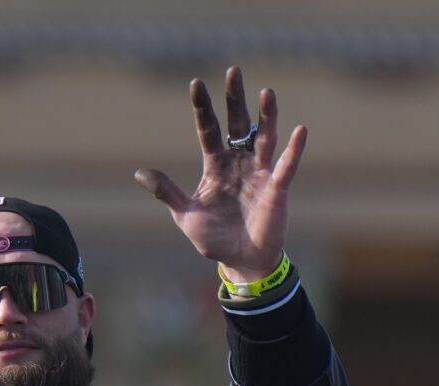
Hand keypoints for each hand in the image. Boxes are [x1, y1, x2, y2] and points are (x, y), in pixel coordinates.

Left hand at [135, 66, 306, 282]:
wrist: (241, 262)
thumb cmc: (214, 239)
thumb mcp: (186, 216)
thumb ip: (168, 193)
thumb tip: (139, 172)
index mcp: (215, 166)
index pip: (207, 130)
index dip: (202, 108)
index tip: (196, 83)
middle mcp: (238, 163)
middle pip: (237, 124)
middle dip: (235, 99)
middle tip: (234, 71)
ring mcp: (259, 173)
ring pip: (263, 138)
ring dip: (266, 116)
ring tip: (266, 92)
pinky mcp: (276, 188)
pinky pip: (286, 165)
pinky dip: (293, 149)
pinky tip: (299, 130)